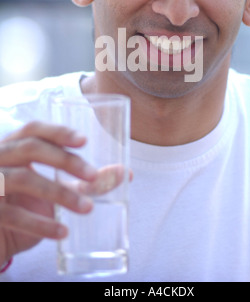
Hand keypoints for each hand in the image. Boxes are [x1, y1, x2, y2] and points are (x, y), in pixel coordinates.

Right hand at [0, 121, 97, 265]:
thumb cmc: (29, 201)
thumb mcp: (56, 185)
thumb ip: (85, 179)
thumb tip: (125, 173)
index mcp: (15, 145)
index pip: (34, 129)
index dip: (58, 131)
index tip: (84, 140)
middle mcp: (0, 158)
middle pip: (31, 148)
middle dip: (64, 159)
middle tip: (92, 175)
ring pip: (24, 178)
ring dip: (59, 193)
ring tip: (87, 207)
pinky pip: (14, 215)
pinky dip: (40, 224)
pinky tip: (63, 232)